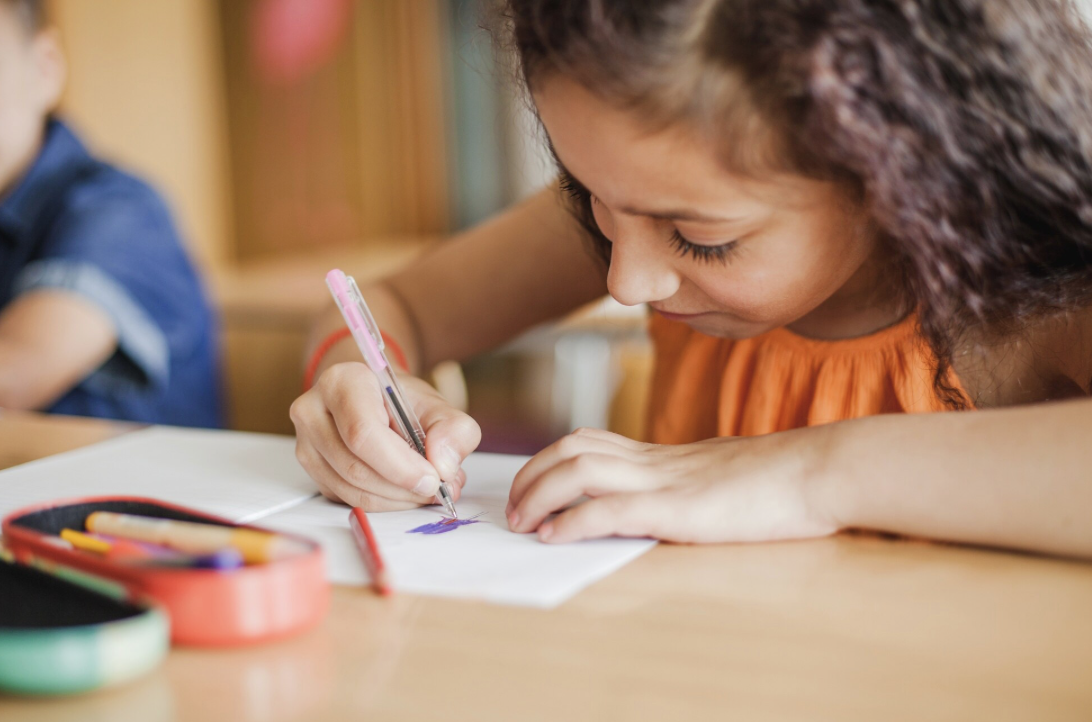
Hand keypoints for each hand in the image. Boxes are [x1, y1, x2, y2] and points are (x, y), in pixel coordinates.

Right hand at [290, 362, 480, 510]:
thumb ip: (454, 430)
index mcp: (342, 382)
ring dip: (396, 499)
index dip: (400, 465)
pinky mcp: (312, 471)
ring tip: (426, 488)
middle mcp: (314, 410)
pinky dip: (384, 503)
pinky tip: (405, 490)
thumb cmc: (402, 402)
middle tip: (438, 489)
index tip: (433, 479)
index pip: (363, 433)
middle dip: (403, 487)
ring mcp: (307, 443)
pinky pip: (348, 499)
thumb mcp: (437, 406)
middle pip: (356, 467)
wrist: (376, 401)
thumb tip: (444, 465)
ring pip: (351, 489)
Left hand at [505, 427, 839, 543]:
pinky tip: (555, 537)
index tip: (531, 486)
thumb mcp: (717, 475)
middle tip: (514, 509)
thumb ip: (683, 482)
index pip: (589, 441)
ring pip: (580, 471)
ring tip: (522, 524)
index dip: (549, 460)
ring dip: (539, 496)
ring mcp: (665, 481)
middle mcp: (655, 461)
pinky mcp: (679, 508)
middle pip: (572, 449)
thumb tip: (659, 501)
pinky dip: (574, 521)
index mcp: (662, 455)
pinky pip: (611, 509)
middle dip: (532, 476)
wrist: (817, 471)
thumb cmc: (777, 480)